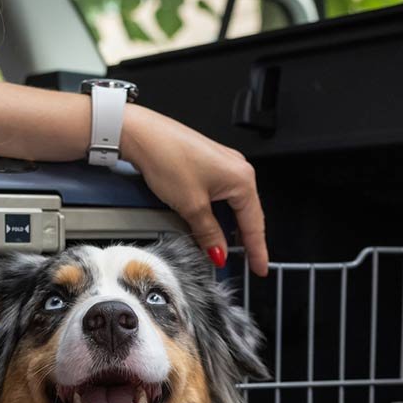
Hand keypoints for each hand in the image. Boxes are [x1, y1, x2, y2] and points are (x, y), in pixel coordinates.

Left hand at [120, 105, 268, 275]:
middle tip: (248, 263)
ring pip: (234, 205)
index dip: (257, 250)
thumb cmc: (167, 157)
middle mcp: (237, 168)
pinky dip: (220, 214)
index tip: (260, 268)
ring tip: (229, 250)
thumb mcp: (191, 206)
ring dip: (231, 228)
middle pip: (247, 214)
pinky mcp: (209, 164)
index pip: (254, 223)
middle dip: (246, 240)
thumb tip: (218, 252)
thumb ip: (209, 234)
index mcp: (241, 178)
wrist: (143, 134)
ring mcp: (224, 164)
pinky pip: (223, 195)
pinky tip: (214, 226)